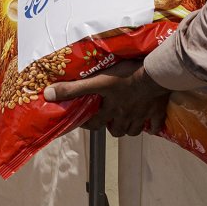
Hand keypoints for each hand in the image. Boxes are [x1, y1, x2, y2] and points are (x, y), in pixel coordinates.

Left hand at [43, 59, 169, 136]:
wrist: (156, 74)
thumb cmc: (126, 76)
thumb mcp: (98, 81)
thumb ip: (74, 89)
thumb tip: (48, 95)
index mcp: (111, 109)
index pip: (96, 122)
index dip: (88, 123)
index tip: (85, 120)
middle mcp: (126, 116)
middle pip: (117, 130)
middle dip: (111, 126)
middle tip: (108, 118)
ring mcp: (143, 115)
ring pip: (134, 130)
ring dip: (129, 127)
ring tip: (126, 119)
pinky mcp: (158, 111)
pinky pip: (156, 124)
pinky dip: (153, 125)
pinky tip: (151, 122)